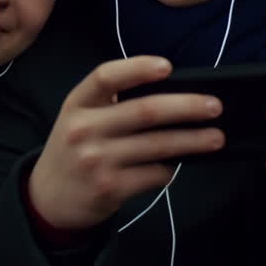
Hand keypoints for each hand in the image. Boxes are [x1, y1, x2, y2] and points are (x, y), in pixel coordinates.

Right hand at [27, 56, 225, 230]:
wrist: (49, 198)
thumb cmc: (75, 149)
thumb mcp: (79, 118)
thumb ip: (112, 104)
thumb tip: (171, 94)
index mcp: (77, 103)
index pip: (105, 76)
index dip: (138, 68)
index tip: (168, 66)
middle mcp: (84, 129)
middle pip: (145, 112)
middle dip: (186, 107)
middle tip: (214, 106)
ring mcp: (96, 161)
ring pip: (157, 146)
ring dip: (193, 141)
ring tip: (216, 137)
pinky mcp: (110, 188)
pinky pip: (154, 175)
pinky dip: (171, 169)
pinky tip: (176, 165)